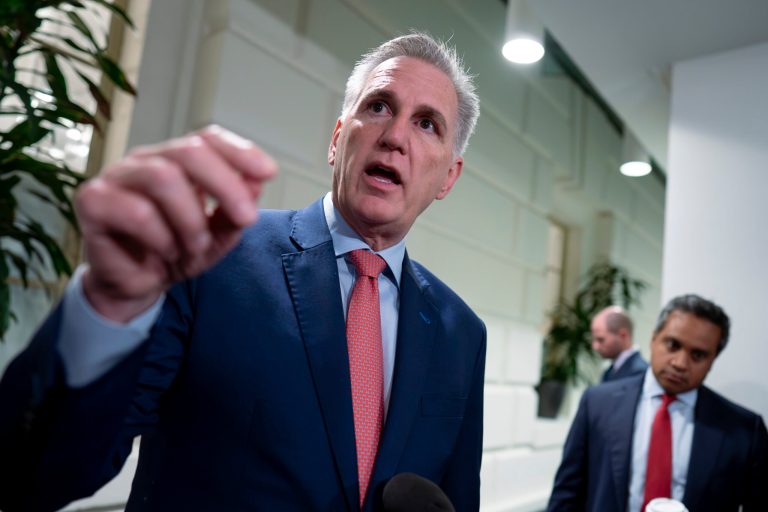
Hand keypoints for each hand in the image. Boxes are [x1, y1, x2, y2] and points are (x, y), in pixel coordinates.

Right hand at [75, 125, 276, 321]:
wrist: (137, 286)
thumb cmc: (176, 252)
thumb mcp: (218, 235)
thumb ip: (236, 210)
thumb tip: (257, 182)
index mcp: (177, 161)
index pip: (208, 138)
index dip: (240, 151)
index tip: (268, 173)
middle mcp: (147, 161)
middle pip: (189, 151)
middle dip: (226, 185)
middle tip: (247, 218)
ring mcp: (117, 177)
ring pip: (164, 179)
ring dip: (191, 220)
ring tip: (195, 247)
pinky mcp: (93, 201)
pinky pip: (137, 212)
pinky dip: (162, 238)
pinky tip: (164, 252)